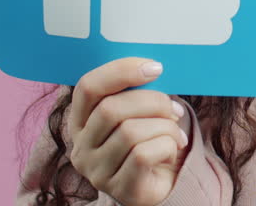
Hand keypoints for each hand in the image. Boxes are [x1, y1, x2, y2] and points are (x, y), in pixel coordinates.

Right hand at [68, 57, 190, 205]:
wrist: (161, 184)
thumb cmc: (149, 141)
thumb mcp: (139, 113)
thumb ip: (137, 92)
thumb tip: (152, 70)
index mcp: (81, 120)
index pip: (87, 87)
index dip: (120, 71)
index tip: (154, 68)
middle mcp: (81, 146)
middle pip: (110, 109)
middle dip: (152, 101)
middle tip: (174, 109)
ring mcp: (96, 170)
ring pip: (130, 132)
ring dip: (164, 127)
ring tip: (174, 133)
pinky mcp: (118, 187)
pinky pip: (143, 154)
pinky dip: (167, 146)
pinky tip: (171, 150)